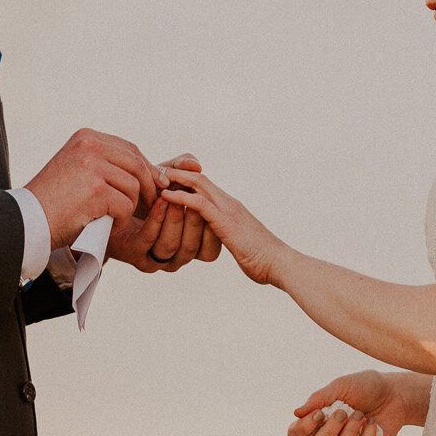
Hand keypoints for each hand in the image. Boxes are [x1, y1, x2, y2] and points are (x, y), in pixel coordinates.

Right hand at [25, 129, 162, 248]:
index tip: (155, 186)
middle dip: (148, 187)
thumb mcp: (78, 168)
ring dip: (128, 209)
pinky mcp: (96, 190)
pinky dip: (120, 222)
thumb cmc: (54, 201)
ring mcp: (92, 166)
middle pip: (137, 165)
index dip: (146, 169)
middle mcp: (90, 145)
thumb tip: (153, 171)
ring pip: (133, 188)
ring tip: (111, 219)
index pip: (130, 149)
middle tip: (149, 206)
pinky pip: (125, 207)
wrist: (27, 220)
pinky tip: (105, 226)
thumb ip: (106, 163)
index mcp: (86, 137)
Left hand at [108, 155, 224, 271]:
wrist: (113, 201)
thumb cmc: (148, 191)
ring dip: (174, 220)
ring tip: (174, 197)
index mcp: (190, 247)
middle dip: (195, 222)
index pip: (210, 250)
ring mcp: (153, 259)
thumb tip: (197, 164)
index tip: (212, 204)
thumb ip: (184, 169)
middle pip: (193, 249)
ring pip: (171, 246)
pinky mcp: (132, 253)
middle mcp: (174, 258)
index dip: (214, 228)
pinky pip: (149, 239)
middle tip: (195, 198)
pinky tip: (159, 201)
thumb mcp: (169, 178)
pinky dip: (156, 218)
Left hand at [156, 169, 287, 284]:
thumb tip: (229, 244)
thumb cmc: (264, 259)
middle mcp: (229, 204)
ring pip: (198, 184)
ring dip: (176, 179)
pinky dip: (180, 196)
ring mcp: (228, 210)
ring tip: (157, 177)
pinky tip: (165, 196)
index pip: (207, 187)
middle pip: (200, 179)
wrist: (279, 264)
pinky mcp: (225, 221)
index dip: (188, 181)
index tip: (169, 181)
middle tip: (158, 171)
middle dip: (179, 174)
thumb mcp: (242, 244)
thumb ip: (232, 238)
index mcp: (232, 209)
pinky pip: (199, 203)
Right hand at [288, 370, 418, 435]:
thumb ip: (319, 398)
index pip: (296, 433)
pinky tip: (372, 424)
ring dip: (350, 432)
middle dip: (328, 431)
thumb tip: (297, 412)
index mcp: (317, 419)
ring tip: (361, 415)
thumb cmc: (366, 387)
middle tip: (342, 412)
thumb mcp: (342, 385)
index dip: (303, 428)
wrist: (395, 393)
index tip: (320, 412)